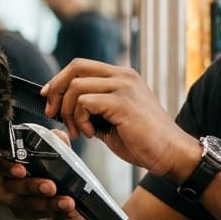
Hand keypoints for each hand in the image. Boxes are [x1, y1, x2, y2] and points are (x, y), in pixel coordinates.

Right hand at [0, 134, 79, 219]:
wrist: (55, 182)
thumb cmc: (46, 159)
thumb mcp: (51, 146)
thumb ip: (53, 139)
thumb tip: (58, 136)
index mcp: (3, 158)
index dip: (7, 167)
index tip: (22, 171)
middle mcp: (1, 180)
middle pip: (10, 186)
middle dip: (32, 187)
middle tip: (51, 187)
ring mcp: (9, 199)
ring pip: (23, 205)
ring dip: (47, 204)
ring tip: (67, 203)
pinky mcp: (21, 213)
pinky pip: (35, 215)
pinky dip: (53, 213)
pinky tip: (68, 211)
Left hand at [41, 60, 199, 180]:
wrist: (171, 153)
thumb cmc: (144, 141)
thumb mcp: (112, 119)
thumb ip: (93, 108)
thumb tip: (63, 108)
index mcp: (122, 76)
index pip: (81, 66)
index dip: (59, 80)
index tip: (49, 99)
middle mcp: (123, 76)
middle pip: (75, 68)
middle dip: (56, 91)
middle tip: (53, 114)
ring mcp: (124, 87)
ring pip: (76, 87)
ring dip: (69, 112)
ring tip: (79, 131)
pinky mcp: (123, 102)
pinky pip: (85, 102)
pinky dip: (80, 120)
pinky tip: (91, 134)